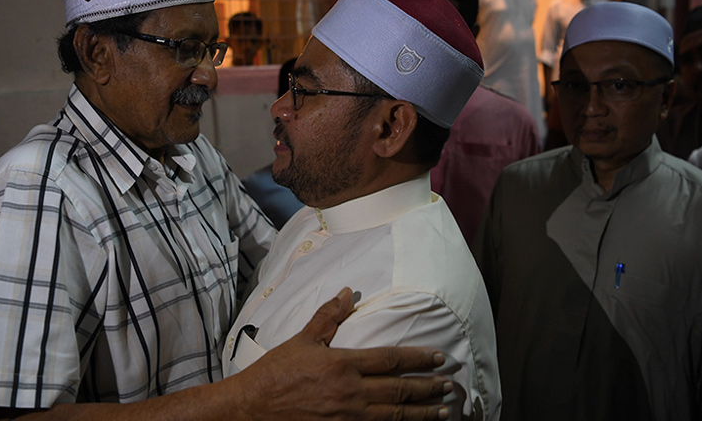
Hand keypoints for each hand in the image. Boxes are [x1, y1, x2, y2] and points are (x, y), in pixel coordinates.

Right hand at [237, 288, 450, 420]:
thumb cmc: (276, 373)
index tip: (438, 358)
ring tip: (443, 411)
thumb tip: (347, 293)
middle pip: (399, 390)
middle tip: (450, 386)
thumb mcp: (302, 341)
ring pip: (394, 416)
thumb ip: (328, 318)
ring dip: (422, 414)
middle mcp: (350, 392)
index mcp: (343, 364)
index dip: (418, 358)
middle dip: (428, 388)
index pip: (390, 359)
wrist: (251, 408)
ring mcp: (347, 418)